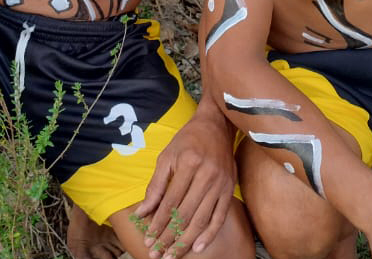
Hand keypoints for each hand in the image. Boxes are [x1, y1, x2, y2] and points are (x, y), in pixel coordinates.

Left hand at [132, 113, 234, 256]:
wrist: (217, 125)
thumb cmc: (188, 140)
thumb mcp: (167, 156)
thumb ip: (155, 185)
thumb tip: (142, 212)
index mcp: (189, 164)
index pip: (170, 202)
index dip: (158, 224)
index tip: (148, 240)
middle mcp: (206, 175)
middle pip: (185, 214)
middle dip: (169, 237)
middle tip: (157, 255)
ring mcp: (220, 183)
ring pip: (201, 219)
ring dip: (185, 241)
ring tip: (172, 255)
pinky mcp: (229, 189)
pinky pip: (219, 217)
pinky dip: (209, 234)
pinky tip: (197, 247)